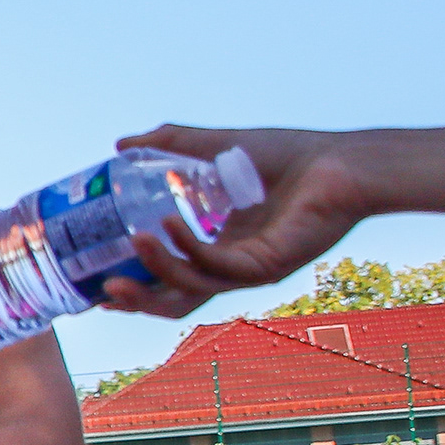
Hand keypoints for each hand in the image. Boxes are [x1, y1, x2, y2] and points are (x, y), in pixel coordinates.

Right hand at [96, 126, 369, 316]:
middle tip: (103, 289)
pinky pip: (216, 265)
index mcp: (222, 246)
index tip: (100, 280)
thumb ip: (170, 143)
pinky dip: (186, 249)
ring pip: (192, 287)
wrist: (343, 162)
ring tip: (132, 240)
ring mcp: (250, 270)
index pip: (173, 278)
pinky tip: (164, 225)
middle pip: (177, 299)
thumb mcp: (216, 145)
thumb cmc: (293, 155)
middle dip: (138, 300)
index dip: (137, 284)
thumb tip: (120, 145)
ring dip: (157, 270)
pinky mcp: (267, 265)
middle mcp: (235, 266)